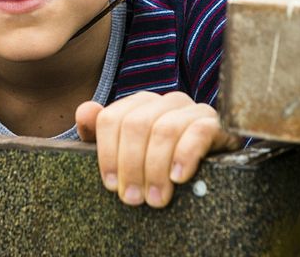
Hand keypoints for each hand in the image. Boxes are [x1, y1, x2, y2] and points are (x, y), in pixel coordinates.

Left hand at [75, 91, 240, 207]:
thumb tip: (85, 111)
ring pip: (164, 129)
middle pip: (136, 124)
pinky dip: (185, 155)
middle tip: (133, 199)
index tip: (111, 185)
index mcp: (140, 104)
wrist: (214, 168)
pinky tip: (178, 178)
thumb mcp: (128, 153)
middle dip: (131, 166)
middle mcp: (165, 101)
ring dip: (155, 168)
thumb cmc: (163, 163)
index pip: (112, 119)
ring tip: (155, 199)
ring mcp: (192, 109)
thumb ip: (100, 134)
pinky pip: (198, 132)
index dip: (107, 153)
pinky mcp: (215, 124)